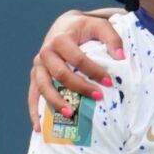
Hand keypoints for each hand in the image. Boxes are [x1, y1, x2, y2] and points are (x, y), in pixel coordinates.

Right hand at [30, 8, 126, 133]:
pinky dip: (34, 111)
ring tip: (70, 113)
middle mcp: (46, 52)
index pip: (78, 58)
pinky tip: (39, 127)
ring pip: (43, 86)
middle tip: (98, 97)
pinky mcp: (35, 76)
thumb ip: (112, 38)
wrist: (63, 26)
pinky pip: (33, 95)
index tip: (109, 83)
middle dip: (79, 87)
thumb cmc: (84, 29)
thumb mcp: (99, 26)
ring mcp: (38, 66)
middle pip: (60, 74)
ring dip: (55, 101)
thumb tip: (121, 58)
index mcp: (60, 39)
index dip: (94, 71)